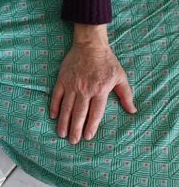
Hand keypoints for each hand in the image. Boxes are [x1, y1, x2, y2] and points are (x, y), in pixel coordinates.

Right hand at [49, 24, 136, 144]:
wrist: (90, 45)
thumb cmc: (106, 61)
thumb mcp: (120, 77)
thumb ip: (126, 95)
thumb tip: (132, 111)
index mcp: (100, 90)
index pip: (95, 113)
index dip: (91, 126)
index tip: (87, 137)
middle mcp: (85, 90)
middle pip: (79, 114)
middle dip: (75, 129)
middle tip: (73, 141)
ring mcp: (72, 85)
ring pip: (67, 108)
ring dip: (64, 122)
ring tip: (62, 134)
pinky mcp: (62, 80)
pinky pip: (57, 96)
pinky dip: (55, 107)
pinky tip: (53, 116)